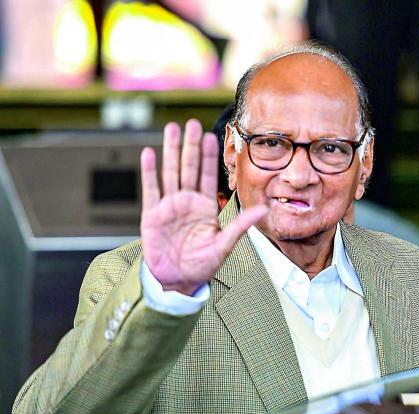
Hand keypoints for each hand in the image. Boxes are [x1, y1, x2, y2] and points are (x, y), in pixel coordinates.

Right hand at [140, 120, 266, 294]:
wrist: (176, 281)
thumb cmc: (201, 265)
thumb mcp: (225, 245)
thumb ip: (241, 225)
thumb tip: (263, 210)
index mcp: (206, 207)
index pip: (208, 176)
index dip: (209, 156)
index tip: (213, 136)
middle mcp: (187, 202)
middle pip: (189, 167)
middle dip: (191, 146)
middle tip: (192, 123)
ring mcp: (169, 206)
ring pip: (170, 172)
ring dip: (170, 150)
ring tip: (171, 128)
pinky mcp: (152, 214)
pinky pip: (151, 189)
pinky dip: (149, 171)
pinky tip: (149, 154)